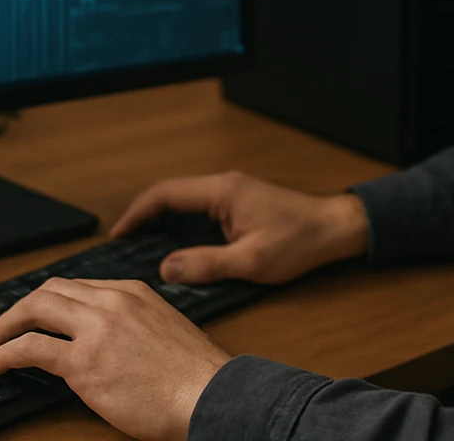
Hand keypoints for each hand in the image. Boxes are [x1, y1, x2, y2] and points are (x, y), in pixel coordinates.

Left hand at [0, 277, 229, 440]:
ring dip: (7, 326)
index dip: (51, 302)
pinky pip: (31, 348)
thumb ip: (136, 325)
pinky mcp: (83, 362)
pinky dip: (6, 353)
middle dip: (22, 308)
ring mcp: (96, 329)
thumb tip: (111, 342)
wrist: (210, 394)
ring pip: (34, 308)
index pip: (78, 286)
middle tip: (9, 328)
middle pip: (50, 290)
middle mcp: (112, 301)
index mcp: (133, 292)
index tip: (40, 317)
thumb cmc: (196, 376)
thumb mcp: (166, 330)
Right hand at [111, 170, 369, 284]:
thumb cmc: (299, 242)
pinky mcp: (239, 203)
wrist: (335, 229)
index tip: (118, 234)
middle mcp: (223, 185)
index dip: (137, 213)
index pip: (166, 194)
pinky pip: (199, 209)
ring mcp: (232, 192)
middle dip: (144, 216)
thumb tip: (166, 269)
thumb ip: (207, 265)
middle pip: (171, 194)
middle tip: (122, 243)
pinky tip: (174, 244)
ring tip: (140, 246)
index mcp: (222, 191)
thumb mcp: (251, 261)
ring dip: (161, 219)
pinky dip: (180, 223)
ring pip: (185, 201)